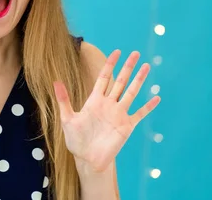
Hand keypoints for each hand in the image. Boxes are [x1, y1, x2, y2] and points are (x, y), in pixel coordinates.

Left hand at [53, 50, 160, 172]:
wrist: (88, 159)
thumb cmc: (76, 140)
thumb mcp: (67, 118)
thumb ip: (63, 100)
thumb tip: (55, 81)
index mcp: (95, 100)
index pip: (104, 78)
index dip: (110, 65)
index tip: (117, 52)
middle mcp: (109, 104)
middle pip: (120, 81)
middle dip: (128, 67)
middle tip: (135, 53)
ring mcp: (119, 114)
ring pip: (132, 93)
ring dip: (139, 80)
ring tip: (147, 67)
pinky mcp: (127, 126)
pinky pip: (140, 114)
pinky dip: (148, 106)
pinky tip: (156, 97)